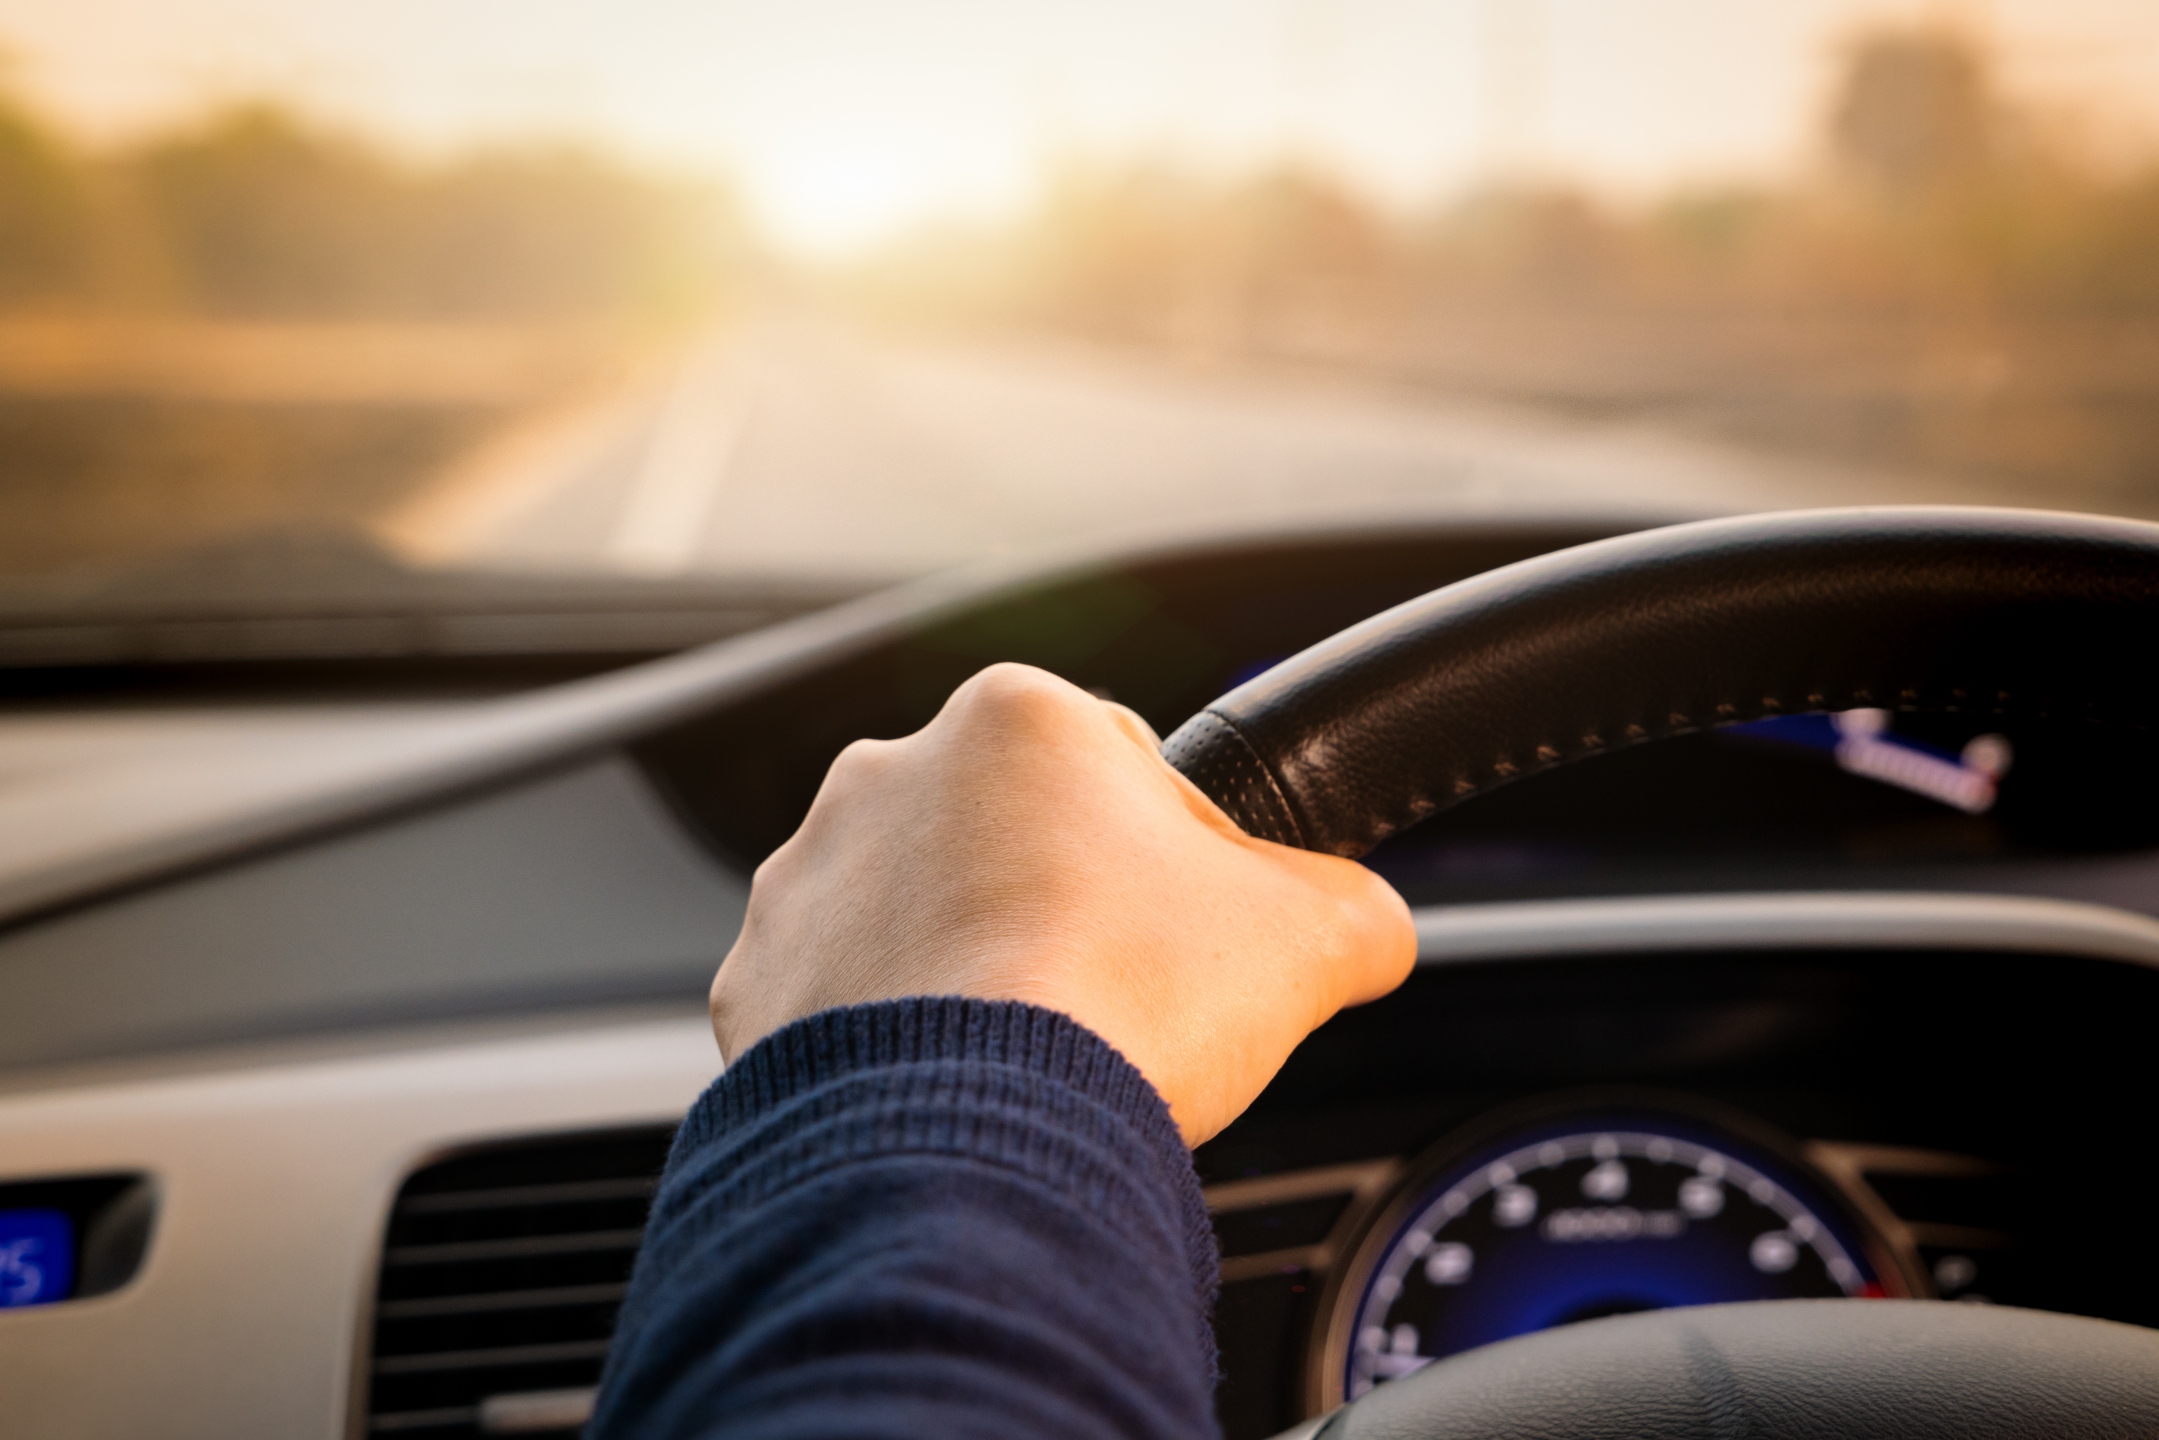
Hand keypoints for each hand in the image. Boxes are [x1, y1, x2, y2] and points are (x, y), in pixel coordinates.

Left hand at [708, 662, 1416, 1144]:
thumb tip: (1370, 929)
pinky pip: (843, 1004)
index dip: (1177, 856)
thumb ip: (1354, 907)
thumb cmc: (1124, 1003)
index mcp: (1020, 719)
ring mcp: (809, 880)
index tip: (1189, 930)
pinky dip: (890, 1043)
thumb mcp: (1309, 936)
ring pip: (920, 916)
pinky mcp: (759, 984)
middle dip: (1061, 906)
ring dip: (970, 967)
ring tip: (1032, 1054)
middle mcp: (890, 774)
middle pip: (1011, 837)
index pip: (1124, 766)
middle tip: (1116, 999)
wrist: (971, 1138)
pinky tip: (952, 1089)